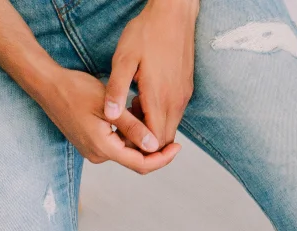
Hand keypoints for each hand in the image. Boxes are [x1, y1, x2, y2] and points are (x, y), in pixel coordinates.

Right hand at [38, 68, 178, 173]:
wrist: (47, 85)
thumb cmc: (75, 90)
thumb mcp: (109, 106)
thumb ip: (133, 127)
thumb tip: (155, 145)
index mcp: (103, 148)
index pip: (141, 163)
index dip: (163, 158)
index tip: (178, 147)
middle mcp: (97, 155)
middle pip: (135, 160)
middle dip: (154, 148)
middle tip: (167, 127)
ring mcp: (92, 150)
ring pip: (126, 152)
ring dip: (140, 139)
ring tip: (147, 115)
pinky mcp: (90, 143)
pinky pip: (116, 145)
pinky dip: (128, 135)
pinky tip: (132, 116)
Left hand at [106, 0, 197, 146]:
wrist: (174, 16)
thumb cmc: (146, 33)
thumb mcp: (123, 59)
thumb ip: (116, 89)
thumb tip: (110, 115)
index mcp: (159, 98)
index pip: (153, 140)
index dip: (138, 148)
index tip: (121, 142)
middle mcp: (175, 102)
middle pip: (164, 139)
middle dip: (145, 142)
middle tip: (123, 130)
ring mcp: (183, 97)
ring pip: (170, 127)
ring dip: (151, 128)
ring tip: (130, 110)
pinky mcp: (185, 90)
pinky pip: (174, 114)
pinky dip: (158, 116)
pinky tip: (142, 100)